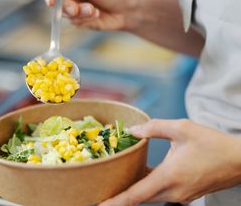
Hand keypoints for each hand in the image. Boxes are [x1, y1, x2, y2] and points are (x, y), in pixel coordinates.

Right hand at [40, 0, 140, 30]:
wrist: (129, 11)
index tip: (52, 2)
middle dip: (66, 6)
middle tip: (76, 10)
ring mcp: (73, 1)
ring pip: (62, 12)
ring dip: (78, 13)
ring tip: (93, 11)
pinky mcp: (77, 16)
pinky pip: (72, 21)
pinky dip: (84, 19)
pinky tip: (96, 15)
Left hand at [99, 119, 240, 205]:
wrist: (239, 160)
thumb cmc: (212, 143)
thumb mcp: (182, 128)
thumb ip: (153, 127)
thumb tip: (131, 131)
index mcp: (169, 176)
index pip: (135, 195)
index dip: (115, 202)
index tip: (98, 205)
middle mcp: (173, 192)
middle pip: (138, 198)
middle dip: (119, 196)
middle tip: (101, 189)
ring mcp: (180, 196)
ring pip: (149, 196)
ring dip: (133, 190)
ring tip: (116, 180)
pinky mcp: (185, 195)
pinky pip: (159, 193)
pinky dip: (147, 186)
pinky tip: (139, 174)